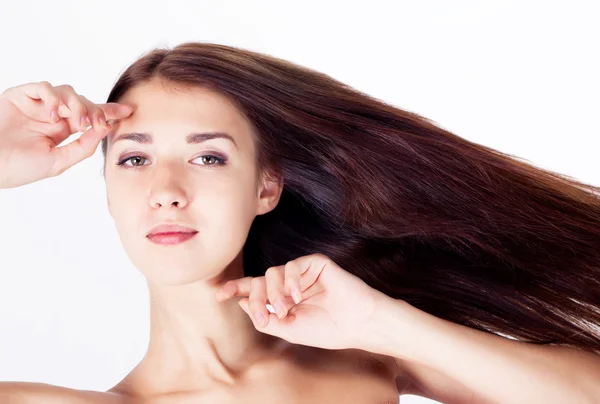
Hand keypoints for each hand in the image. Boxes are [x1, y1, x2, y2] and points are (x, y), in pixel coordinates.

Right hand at [0, 81, 132, 188]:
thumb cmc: (20, 168)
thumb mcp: (59, 161)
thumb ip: (82, 146)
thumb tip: (104, 130)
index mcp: (62, 132)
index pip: (90, 117)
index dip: (109, 112)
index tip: (129, 111)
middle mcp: (51, 116)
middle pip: (83, 102)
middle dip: (93, 111)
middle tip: (92, 124)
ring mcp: (36, 105)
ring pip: (67, 92)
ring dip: (76, 105)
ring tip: (74, 123)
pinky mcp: (20, 96)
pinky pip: (44, 87)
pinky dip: (53, 97)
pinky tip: (52, 115)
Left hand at [215, 253, 384, 349]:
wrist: (355, 323)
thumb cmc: (326, 329)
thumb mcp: (288, 329)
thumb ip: (264, 317)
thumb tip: (242, 302)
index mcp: (282, 299)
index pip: (254, 289)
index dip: (235, 288)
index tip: (218, 295)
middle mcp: (289, 283)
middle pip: (260, 281)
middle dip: (256, 299)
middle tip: (264, 315)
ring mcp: (302, 272)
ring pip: (273, 272)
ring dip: (274, 293)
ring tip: (286, 309)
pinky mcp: (314, 263)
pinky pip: (292, 266)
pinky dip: (291, 282)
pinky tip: (298, 297)